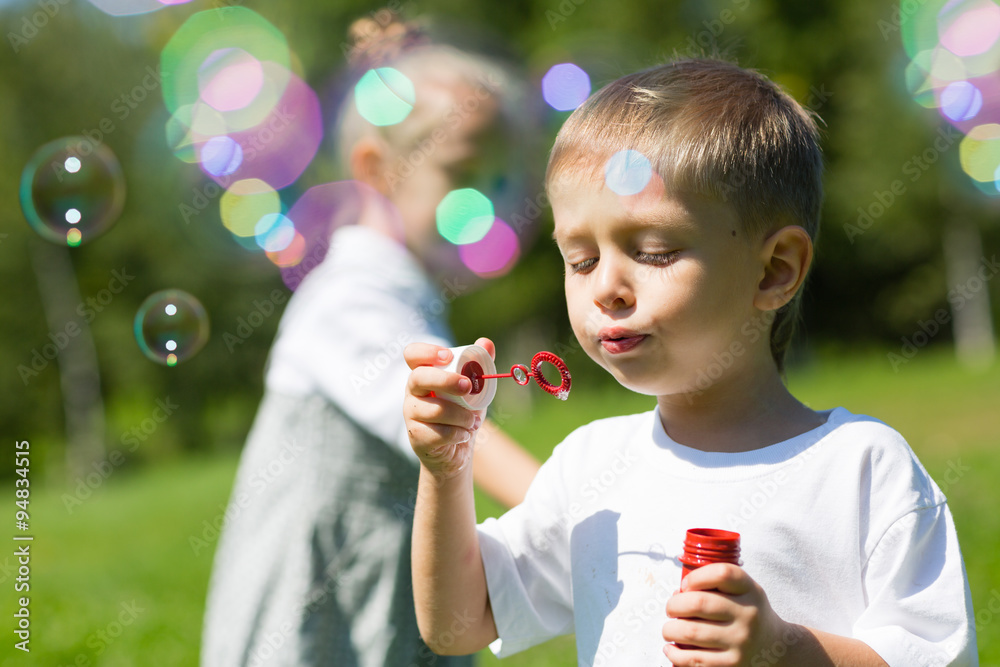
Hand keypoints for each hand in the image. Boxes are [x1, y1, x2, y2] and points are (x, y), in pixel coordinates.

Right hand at [403, 337, 495, 480]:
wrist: (456, 451)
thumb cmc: (461, 414)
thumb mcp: (474, 389)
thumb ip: (480, 365)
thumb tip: (486, 342)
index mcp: (424, 375)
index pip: (412, 355)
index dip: (426, 352)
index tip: (448, 356)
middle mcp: (412, 393)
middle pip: (418, 378)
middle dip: (446, 380)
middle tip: (468, 386)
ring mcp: (411, 416)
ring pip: (434, 410)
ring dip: (462, 416)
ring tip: (473, 422)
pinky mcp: (417, 438)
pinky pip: (439, 433)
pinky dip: (458, 434)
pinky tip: (464, 435)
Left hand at [662, 564, 790, 665]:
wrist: (774, 647)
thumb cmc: (746, 613)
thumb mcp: (742, 591)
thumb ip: (714, 585)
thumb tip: (677, 595)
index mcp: (750, 590)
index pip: (722, 574)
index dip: (696, 577)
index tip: (685, 586)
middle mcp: (748, 615)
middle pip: (699, 603)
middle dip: (674, 605)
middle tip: (671, 609)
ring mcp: (741, 642)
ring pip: (691, 632)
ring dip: (670, 630)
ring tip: (670, 630)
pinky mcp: (733, 665)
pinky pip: (694, 660)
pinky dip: (675, 654)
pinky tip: (672, 648)